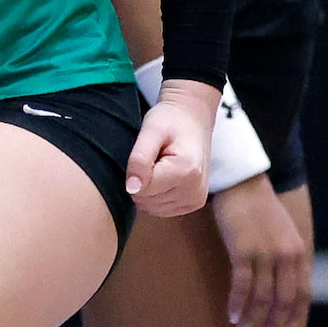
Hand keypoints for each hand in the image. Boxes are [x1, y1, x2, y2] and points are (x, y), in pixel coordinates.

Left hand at [125, 78, 214, 219]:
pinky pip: (161, 209)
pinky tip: (165, 175)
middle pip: (147, 201)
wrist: (193, 117)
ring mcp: (196, 200)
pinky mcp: (194, 203)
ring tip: (161, 164)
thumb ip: (139, 159)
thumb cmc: (170, 120)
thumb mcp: (150, 131)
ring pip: (152, 208)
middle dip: (143, 180)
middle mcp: (195, 191)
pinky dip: (157, 194)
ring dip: (149, 188)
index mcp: (186, 172)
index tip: (150, 152)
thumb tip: (131, 189)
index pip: (142, 190)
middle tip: (155, 158)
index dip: (138, 171)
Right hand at [214, 174, 309, 326]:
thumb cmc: (260, 209)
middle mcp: (286, 255)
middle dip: (274, 321)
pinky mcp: (243, 251)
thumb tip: (283, 284)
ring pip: (262, 297)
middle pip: (283, 299)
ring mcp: (265, 254)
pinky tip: (232, 315)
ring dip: (253, 317)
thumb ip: (288, 256)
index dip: (294, 313)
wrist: (242, 184)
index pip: (303, 292)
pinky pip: (242, 286)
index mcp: (298, 252)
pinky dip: (237, 304)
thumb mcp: (283, 233)